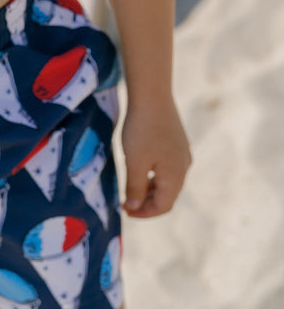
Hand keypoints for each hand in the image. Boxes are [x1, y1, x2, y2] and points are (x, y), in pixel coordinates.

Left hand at [120, 96, 190, 217]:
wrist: (152, 95)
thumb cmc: (141, 130)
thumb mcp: (134, 162)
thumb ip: (134, 187)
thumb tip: (133, 206)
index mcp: (176, 176)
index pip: (163, 206)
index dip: (144, 213)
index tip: (124, 210)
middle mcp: (184, 166)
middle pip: (167, 195)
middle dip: (146, 202)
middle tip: (125, 202)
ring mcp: (182, 153)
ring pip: (168, 180)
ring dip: (150, 188)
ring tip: (130, 187)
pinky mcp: (177, 141)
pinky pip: (167, 166)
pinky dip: (154, 174)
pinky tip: (140, 167)